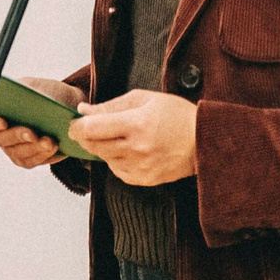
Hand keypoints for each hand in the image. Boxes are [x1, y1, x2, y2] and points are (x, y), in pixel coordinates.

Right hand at [0, 76, 78, 170]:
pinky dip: (43, 155)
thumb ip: (25, 92)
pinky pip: (31, 161)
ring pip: (16, 152)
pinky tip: (54, 147)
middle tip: (32, 133)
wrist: (66, 107)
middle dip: (16, 135)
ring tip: (50, 141)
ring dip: (34, 147)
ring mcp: (10, 147)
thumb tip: (23, 98)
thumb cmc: (46, 93)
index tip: (2, 121)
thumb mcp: (35, 87)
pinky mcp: (25, 159)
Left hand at [69, 89, 198, 186]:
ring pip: (104, 159)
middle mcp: (136, 148)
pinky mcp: (145, 180)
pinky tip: (126, 150)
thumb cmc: (176, 115)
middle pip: (93, 146)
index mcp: (136, 124)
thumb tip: (83, 111)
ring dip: (101, 148)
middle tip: (86, 129)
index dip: (76, 126)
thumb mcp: (144, 99)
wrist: (205, 141)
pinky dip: (115, 160)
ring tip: (114, 136)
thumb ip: (111, 106)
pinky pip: (117, 171)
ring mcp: (141, 167)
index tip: (73, 122)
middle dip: (84, 137)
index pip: (92, 128)